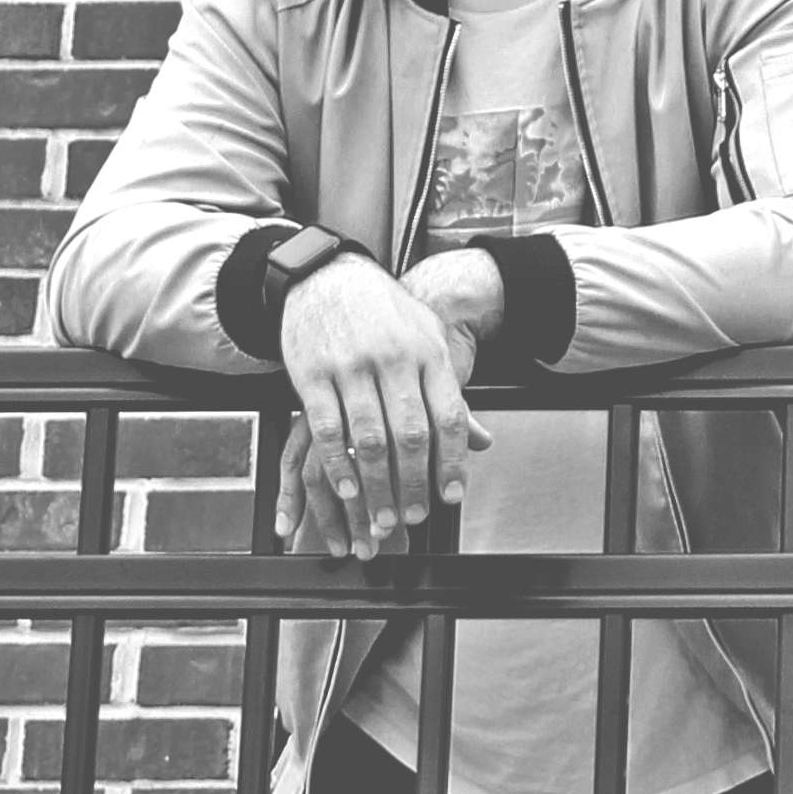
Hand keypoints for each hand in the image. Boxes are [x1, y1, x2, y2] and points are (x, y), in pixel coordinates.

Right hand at [273, 252, 492, 558]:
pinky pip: (326, 428)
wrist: (327, 275)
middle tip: (414, 517)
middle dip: (414, 483)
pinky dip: (338, 465)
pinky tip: (346, 490)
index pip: (449, 415)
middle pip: (410, 433)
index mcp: (428, 353)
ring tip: (381, 517)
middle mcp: (393, 360)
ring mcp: (351, 367)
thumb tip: (480, 441)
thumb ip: (449, 392)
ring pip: (368, 437)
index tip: (452, 495)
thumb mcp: (426, 340)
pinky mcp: (312, 374)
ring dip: (377, 485)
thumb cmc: (383, 314)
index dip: (453, 461)